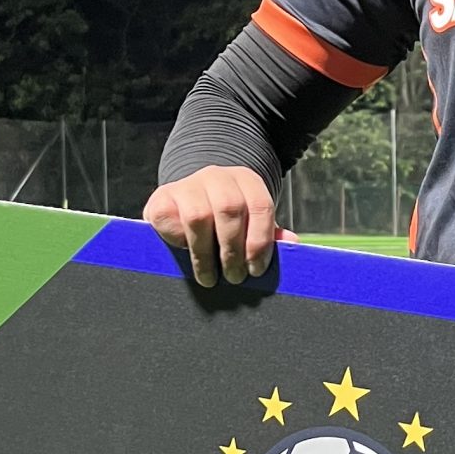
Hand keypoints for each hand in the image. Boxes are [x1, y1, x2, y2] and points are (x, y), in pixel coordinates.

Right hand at [143, 165, 277, 287]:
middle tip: (235, 277)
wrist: (183, 203)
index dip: (260, 241)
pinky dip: (179, 241)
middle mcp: (217, 176)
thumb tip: (291, 243)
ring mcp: (188, 184)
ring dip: (206, 253)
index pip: (260, 205)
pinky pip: (170, 220)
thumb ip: (268, 234)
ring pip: (199, 216)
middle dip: (233, 250)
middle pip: (229, 209)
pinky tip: (186, 255)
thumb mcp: (248, 224)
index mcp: (246, 180)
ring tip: (210, 277)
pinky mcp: (162, 196)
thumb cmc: (222, 221)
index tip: (256, 269)